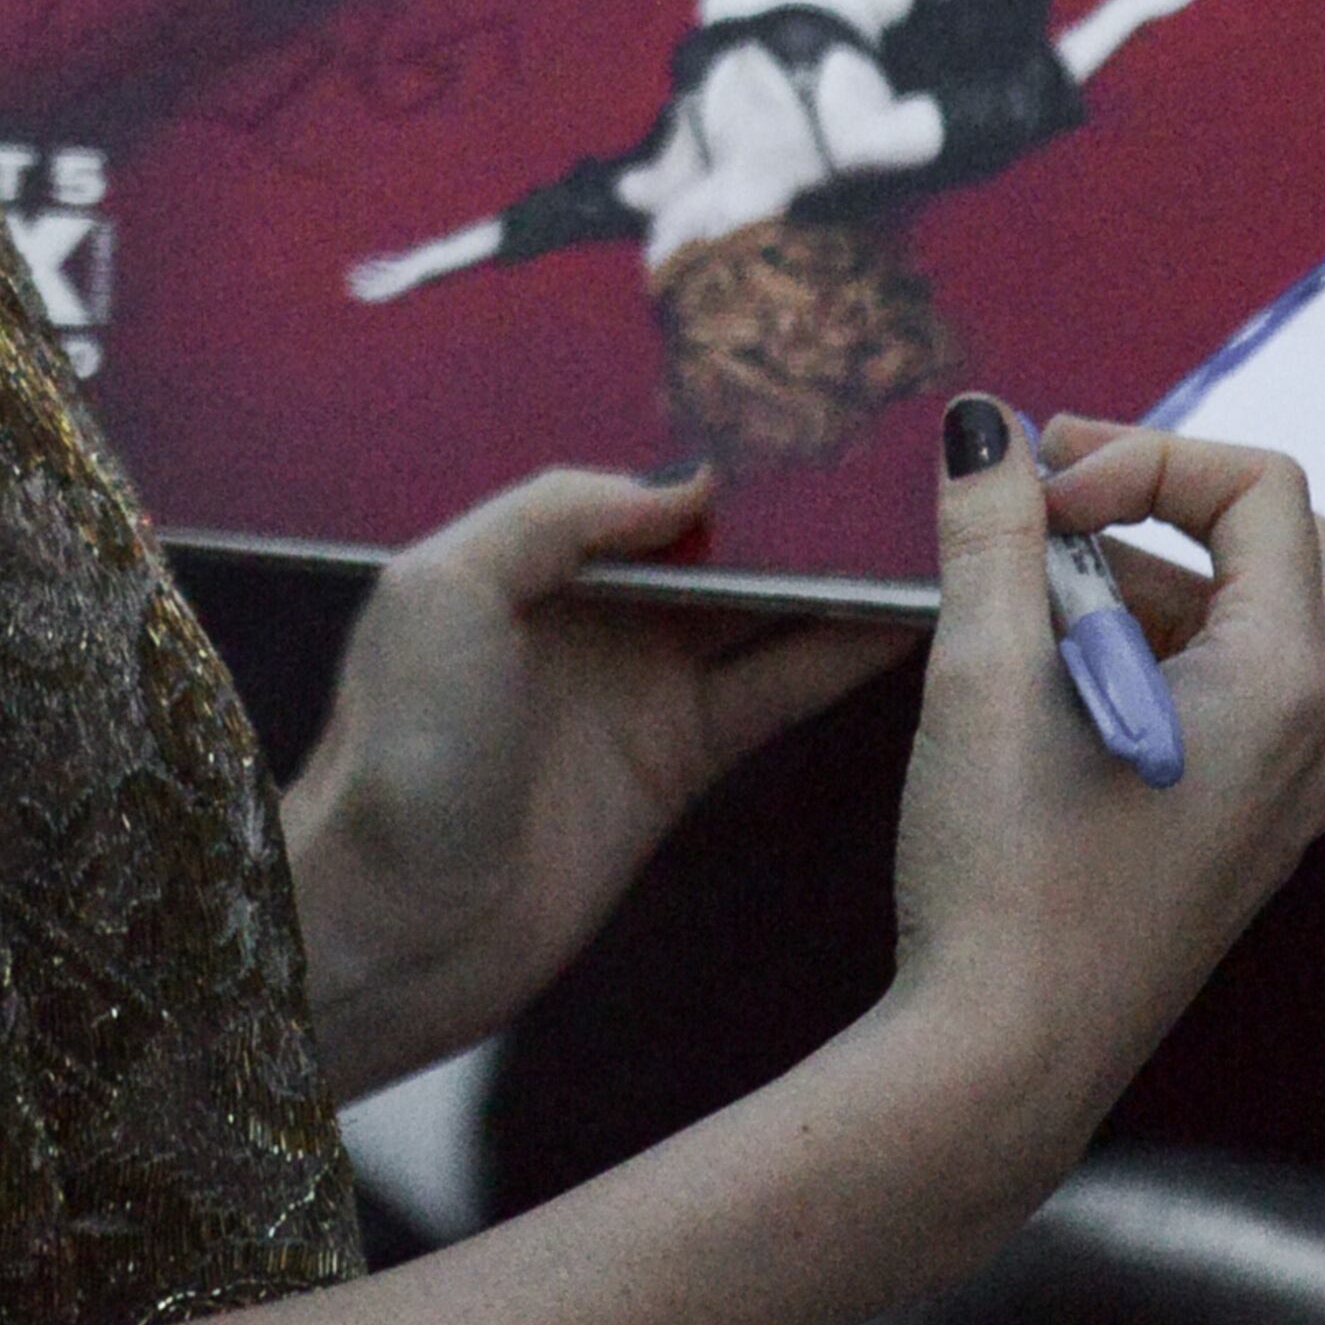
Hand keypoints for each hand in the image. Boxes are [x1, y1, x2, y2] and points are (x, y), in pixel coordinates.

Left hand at [282, 466, 908, 1104]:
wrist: (396, 928)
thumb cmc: (395, 752)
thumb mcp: (445, 589)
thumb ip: (558, 514)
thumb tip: (689, 480)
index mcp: (525, 549)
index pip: (642, 474)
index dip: (718, 440)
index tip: (806, 396)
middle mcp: (590, 607)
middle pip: (715, 534)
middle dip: (791, 495)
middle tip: (895, 440)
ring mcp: (639, 683)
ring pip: (763, 605)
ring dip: (834, 568)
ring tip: (929, 510)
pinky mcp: (678, 759)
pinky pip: (777, 687)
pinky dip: (842, 652)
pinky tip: (912, 612)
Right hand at [886, 406, 1324, 1199]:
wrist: (1003, 1064)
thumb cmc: (1009, 875)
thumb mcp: (985, 673)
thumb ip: (990, 530)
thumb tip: (982, 430)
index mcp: (1285, 688)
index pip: (1260, 488)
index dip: (1146, 455)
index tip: (1039, 489)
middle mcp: (1312, 741)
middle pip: (1275, 544)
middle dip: (1158, 497)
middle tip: (1043, 498)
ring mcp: (1281, 799)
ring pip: (1245, 620)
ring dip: (1141, 572)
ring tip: (1019, 590)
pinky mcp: (1233, 838)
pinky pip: (1221, 695)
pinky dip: (1142, 646)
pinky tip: (1040, 671)